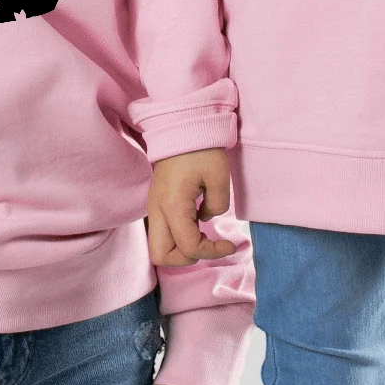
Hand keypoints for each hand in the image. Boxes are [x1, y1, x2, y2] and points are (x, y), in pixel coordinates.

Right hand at [146, 150, 237, 265]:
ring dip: (181, 249)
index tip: (231, 244)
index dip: (212, 252)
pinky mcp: (156, 203)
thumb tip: (206, 218)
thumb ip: (218, 206)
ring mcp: (153, 207)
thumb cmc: (201, 148)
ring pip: (159, 247)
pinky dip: (178, 238)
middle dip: (186, 258)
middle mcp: (157, 210)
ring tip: (204, 235)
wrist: (180, 126)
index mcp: (173, 205)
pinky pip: (163, 232)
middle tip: (207, 244)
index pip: (188, 248)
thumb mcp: (220, 177)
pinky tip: (197, 224)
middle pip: (161, 256)